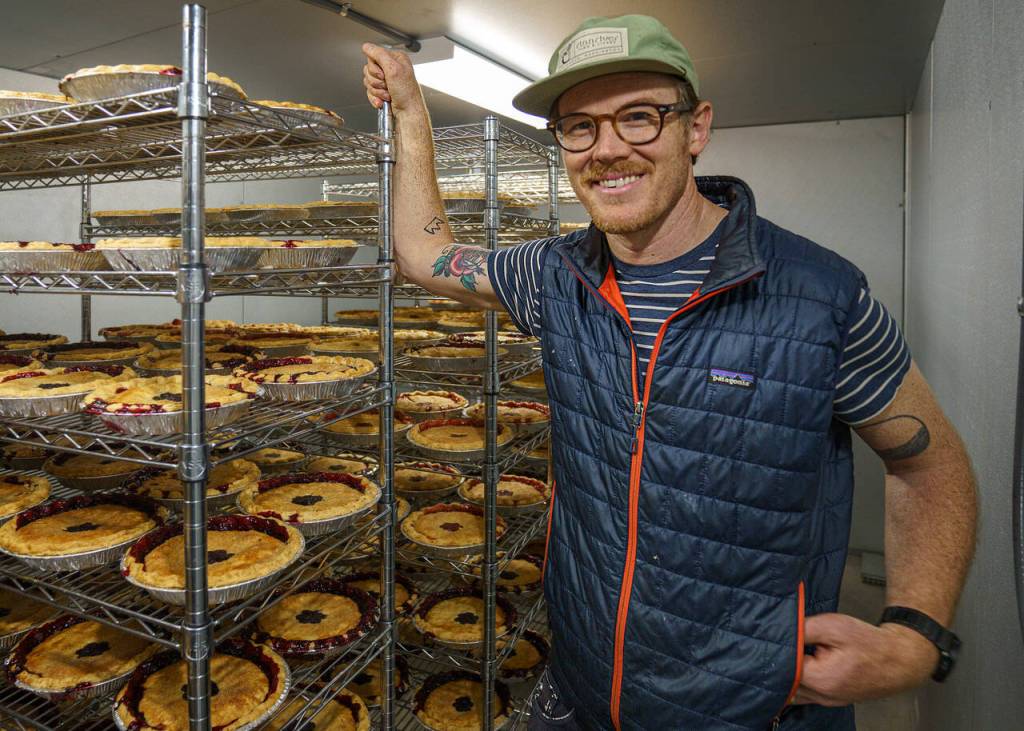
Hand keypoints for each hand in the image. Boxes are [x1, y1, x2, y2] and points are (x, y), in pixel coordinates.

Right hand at [362, 43, 426, 113]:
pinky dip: (375, 98)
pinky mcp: (383, 91)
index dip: (375, 68)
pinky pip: (370, 91)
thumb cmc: (406, 94)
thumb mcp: (393, 69)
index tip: (383, 75)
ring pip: (368, 81)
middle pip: (369, 69)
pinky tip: (384, 100)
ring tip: (388, 94)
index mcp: (396, 59)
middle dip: (376, 81)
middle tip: (387, 85)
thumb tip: (367, 46)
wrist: (408, 113)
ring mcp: (386, 80)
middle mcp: (391, 68)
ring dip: (376, 91)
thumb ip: (379, 55)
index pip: (373, 56)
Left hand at [793, 613, 938, 705]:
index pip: (784, 667)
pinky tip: (804, 665)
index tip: (780, 636)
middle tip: (786, 643)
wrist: (899, 660)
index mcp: (821, 679)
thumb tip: (781, 632)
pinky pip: (807, 693)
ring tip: (798, 653)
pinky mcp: (832, 699)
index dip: (780, 650)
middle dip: (784, 663)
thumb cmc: (870, 643)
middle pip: (787, 681)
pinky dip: (801, 681)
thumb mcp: (833, 626)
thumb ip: (803, 629)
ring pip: (796, 690)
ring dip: (792, 673)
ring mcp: (828, 700)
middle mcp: (823, 696)